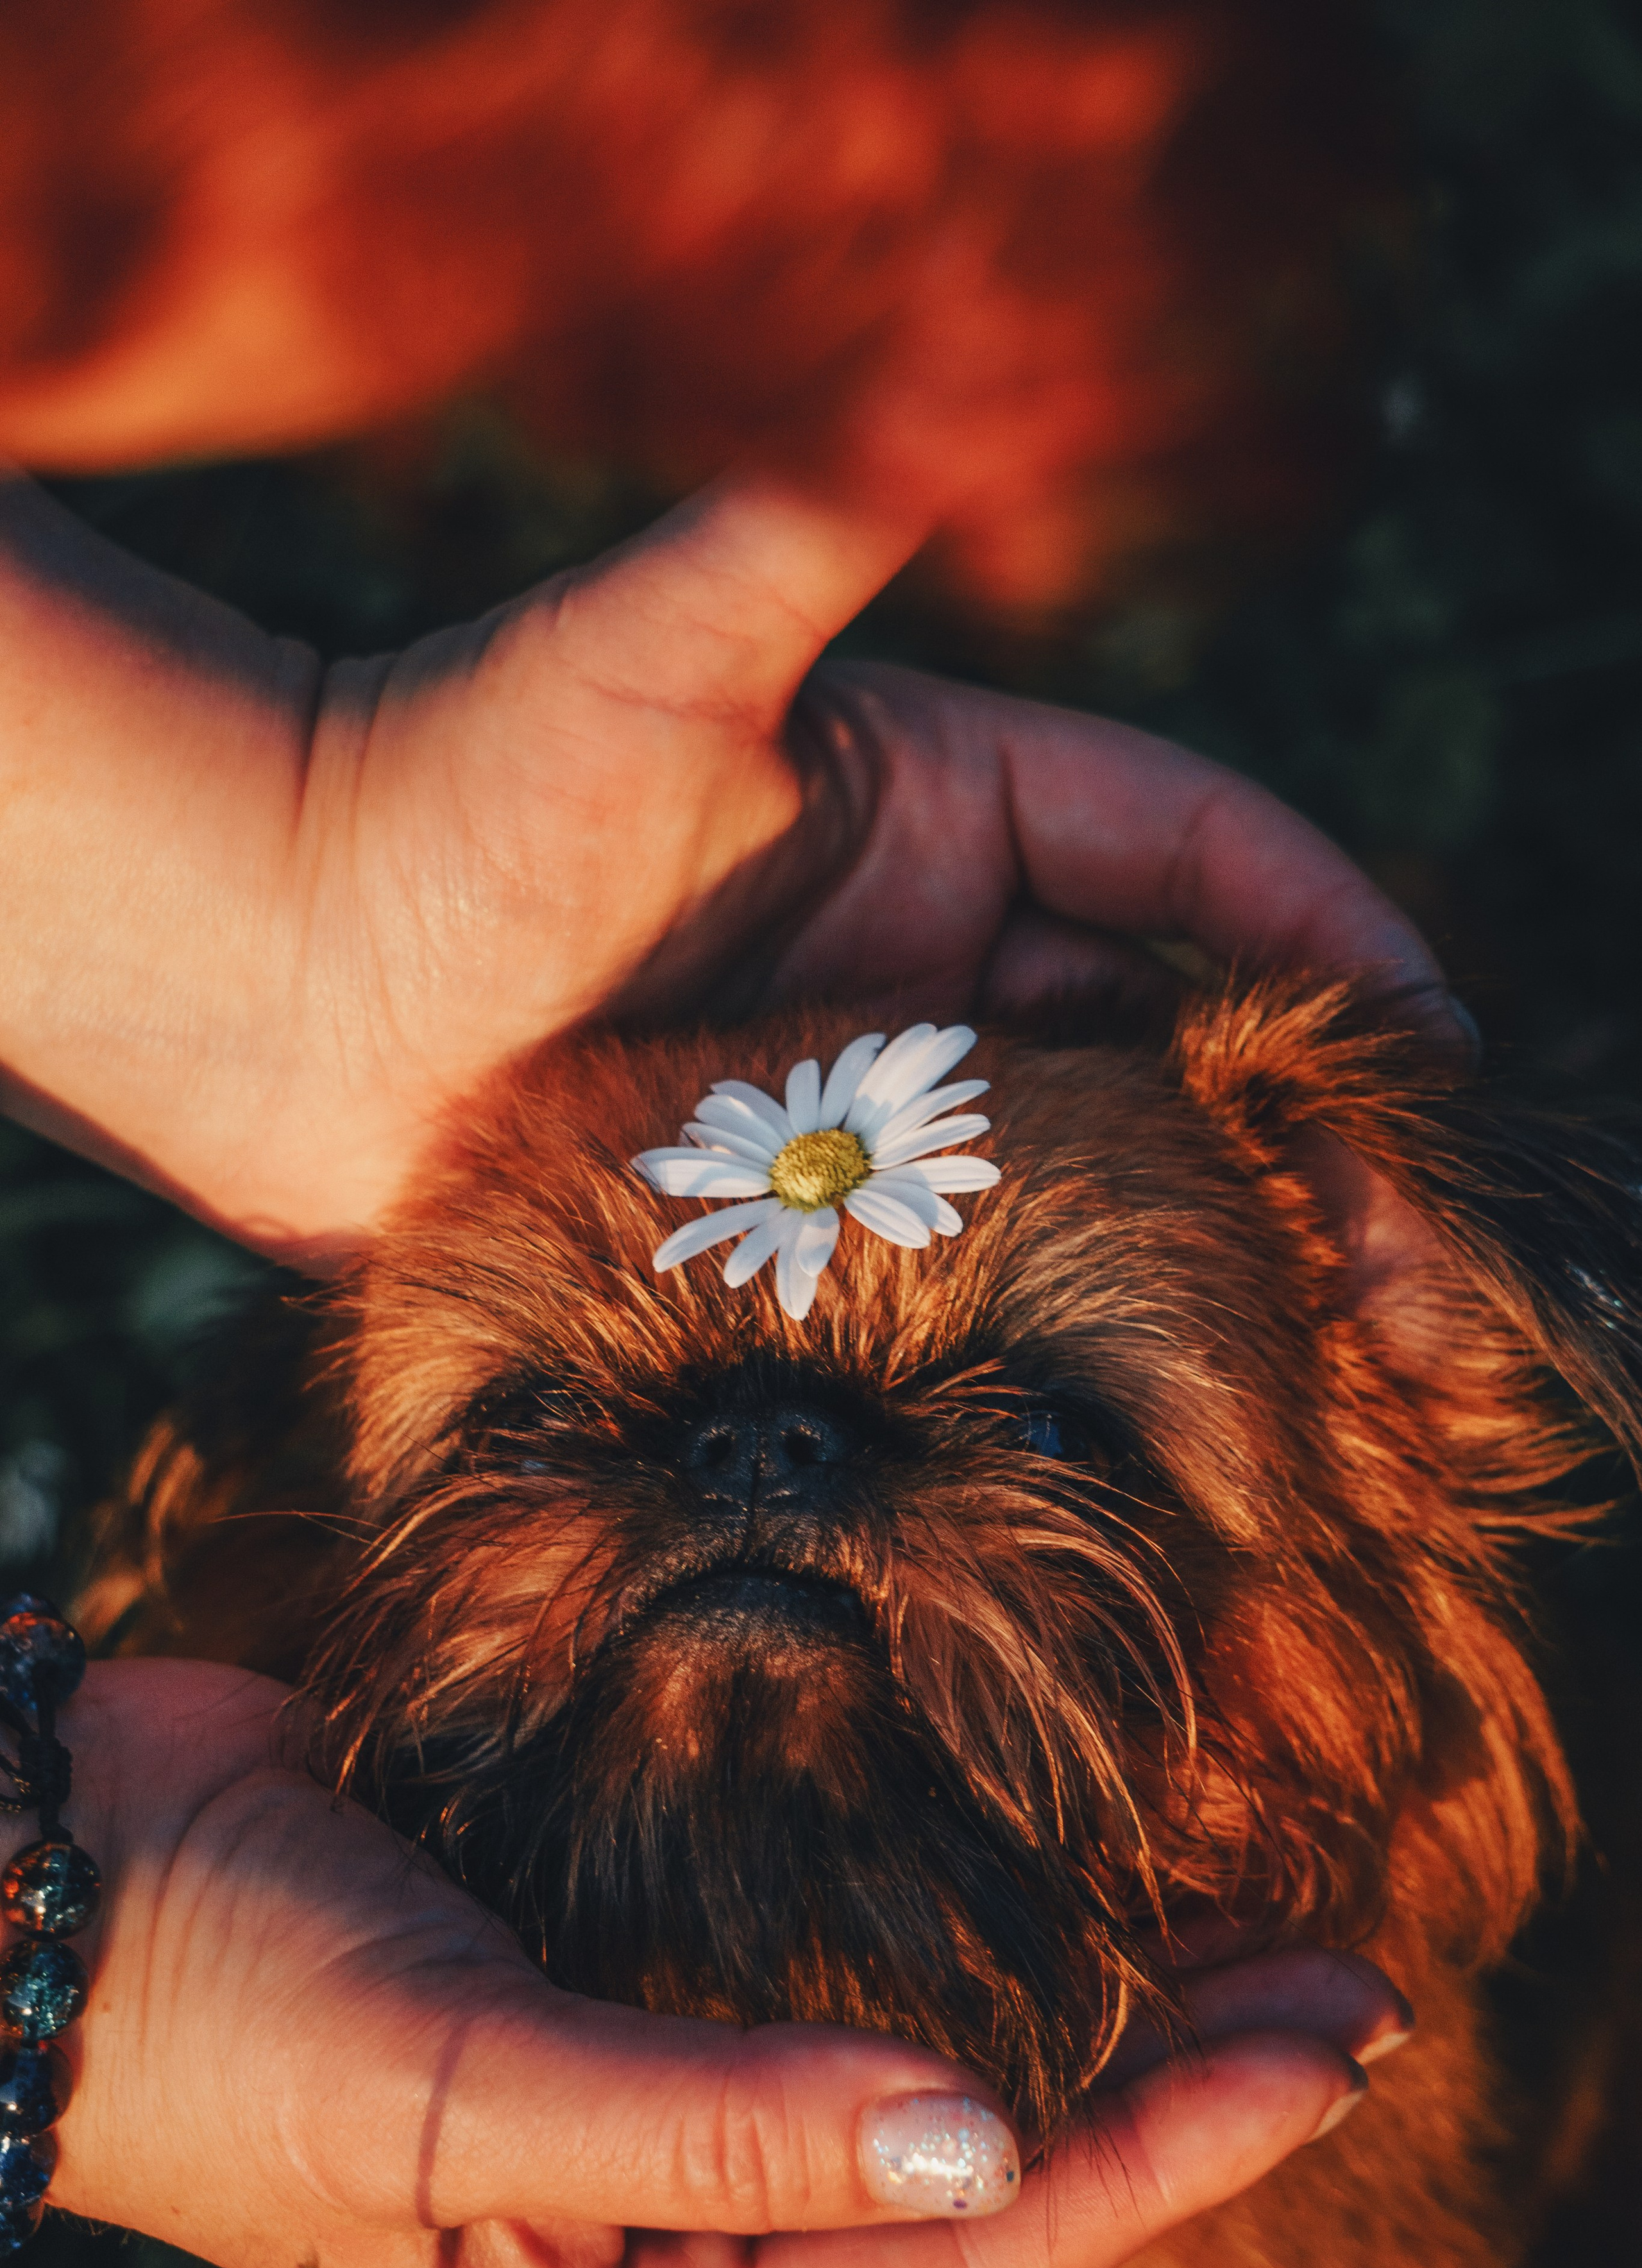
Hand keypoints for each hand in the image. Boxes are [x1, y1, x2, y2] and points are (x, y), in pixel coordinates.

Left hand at [0, 471, 1452, 1263]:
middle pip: (1168, 1038)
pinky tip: (1132, 1400)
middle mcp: (923, 963)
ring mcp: (857, 1109)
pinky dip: (1046, 1326)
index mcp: (941, 820)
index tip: (1430, 1043)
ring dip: (1199, 1251)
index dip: (1327, 935)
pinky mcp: (785, 1227)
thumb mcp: (665, 641)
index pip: (1191, 857)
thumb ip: (824, 516)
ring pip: (1080, 1175)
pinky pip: (952, 1277)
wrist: (268, 971)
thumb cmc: (453, 782)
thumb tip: (970, 359)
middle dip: (1299, 1131)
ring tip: (1326, 1359)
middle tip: (1411, 1266)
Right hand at [39, 1659, 1406, 2267]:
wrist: (81, 1874)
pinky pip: (839, 1961)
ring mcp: (670, 2088)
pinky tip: (1050, 1872)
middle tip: (1345, 1984)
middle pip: (986, 2166)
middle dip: (1174, 2089)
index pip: (965, 2244)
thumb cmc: (233, 2024)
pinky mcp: (640, 1967)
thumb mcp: (460, 2097)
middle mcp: (682, 2223)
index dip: (1162, 2150)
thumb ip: (709, 2123)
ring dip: (1091, 2003)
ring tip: (1251, 1929)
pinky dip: (961, 1922)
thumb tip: (977, 2143)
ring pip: (937, 2063)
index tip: (1319, 2049)